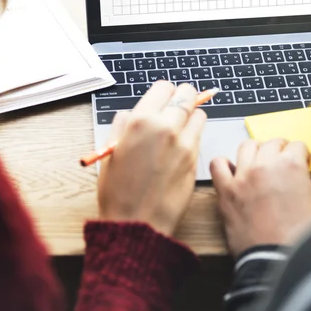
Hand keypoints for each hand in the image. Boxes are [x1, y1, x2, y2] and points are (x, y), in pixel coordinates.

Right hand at [98, 81, 206, 235]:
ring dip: (191, 115)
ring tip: (179, 127)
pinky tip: (181, 145)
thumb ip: (122, 126)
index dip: (163, 92)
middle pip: (187, 95)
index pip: (164, 87)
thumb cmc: (118, 191)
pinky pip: (200, 135)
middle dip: (182, 97)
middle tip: (176, 106)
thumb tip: (131, 114)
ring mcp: (184, 143)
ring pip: (199, 113)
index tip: (162, 99)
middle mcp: (166, 127)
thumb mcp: (110, 152)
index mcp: (141, 121)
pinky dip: (194, 134)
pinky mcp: (196, 158)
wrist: (137, 223)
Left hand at [210, 139, 310, 256]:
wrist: (279, 262)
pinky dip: (224, 165)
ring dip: (255, 151)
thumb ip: (307, 184)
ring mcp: (243, 177)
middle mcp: (265, 165)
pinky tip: (232, 172)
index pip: (297, 146)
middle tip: (282, 160)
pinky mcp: (226, 192)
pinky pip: (217, 165)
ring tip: (259, 161)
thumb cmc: (301, 239)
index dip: (301, 154)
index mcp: (291, 166)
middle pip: (272, 143)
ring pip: (246, 146)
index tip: (300, 160)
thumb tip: (299, 180)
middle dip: (280, 150)